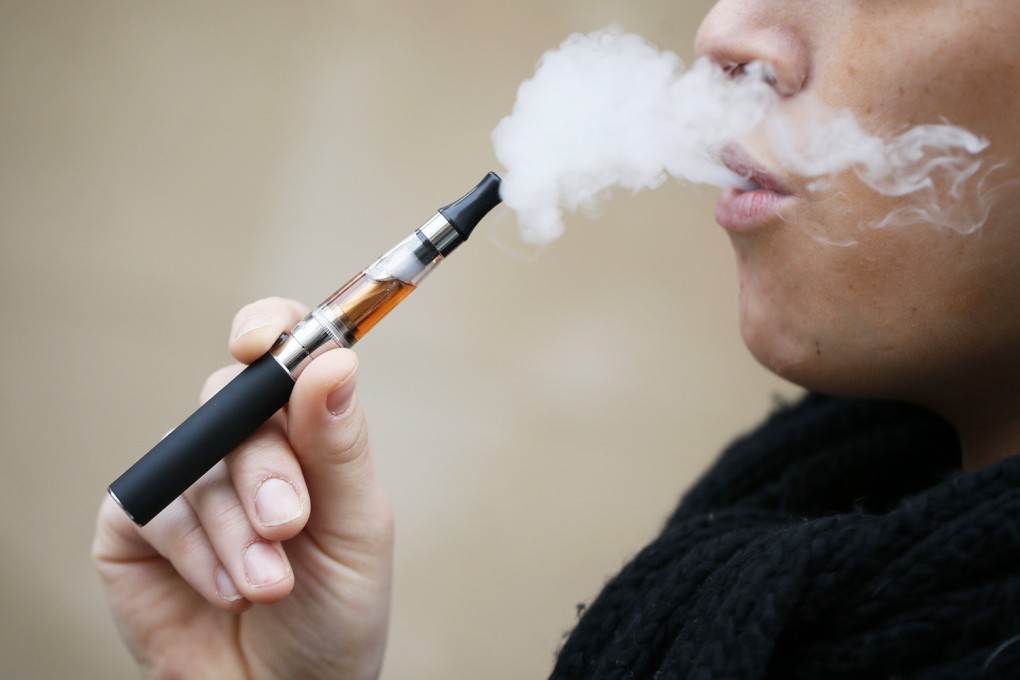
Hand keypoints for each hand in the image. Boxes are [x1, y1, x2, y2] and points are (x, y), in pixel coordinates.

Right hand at [93, 297, 392, 678]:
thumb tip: (333, 360)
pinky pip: (154, 506)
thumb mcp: (356, 527)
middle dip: (264, 467)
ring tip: (270, 583)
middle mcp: (242, 448)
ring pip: (197, 460)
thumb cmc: (335, 611)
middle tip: (289, 522)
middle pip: (233, 402)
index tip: (260, 343)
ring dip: (236, 528)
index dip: (268, 331)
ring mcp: (188, 482)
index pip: (279, 353)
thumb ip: (339, 447)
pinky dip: (196, 551)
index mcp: (302, 433)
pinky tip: (227, 590)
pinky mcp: (138, 526)